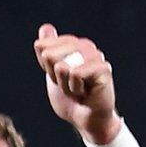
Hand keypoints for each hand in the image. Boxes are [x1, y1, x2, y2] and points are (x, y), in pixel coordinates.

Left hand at [34, 24, 120, 144]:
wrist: (86, 119)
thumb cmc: (72, 99)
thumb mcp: (52, 73)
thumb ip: (47, 51)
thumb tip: (46, 27)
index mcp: (73, 43)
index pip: (42, 48)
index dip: (47, 68)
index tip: (61, 79)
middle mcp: (85, 45)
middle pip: (49, 55)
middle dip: (55, 77)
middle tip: (70, 86)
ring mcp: (95, 56)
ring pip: (61, 65)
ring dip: (65, 85)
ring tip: (78, 90)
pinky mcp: (103, 68)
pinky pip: (75, 74)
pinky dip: (75, 88)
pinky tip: (86, 93)